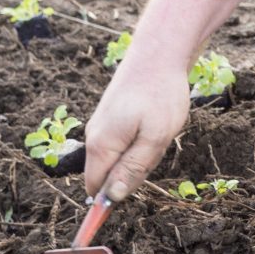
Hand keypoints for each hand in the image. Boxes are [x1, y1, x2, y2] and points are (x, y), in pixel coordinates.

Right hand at [84, 60, 190, 200]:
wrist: (158, 53)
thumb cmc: (160, 95)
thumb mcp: (155, 138)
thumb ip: (132, 169)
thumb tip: (110, 198)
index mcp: (101, 145)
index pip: (94, 188)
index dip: (110, 200)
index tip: (133, 193)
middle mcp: (94, 136)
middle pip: (108, 175)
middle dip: (132, 173)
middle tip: (155, 149)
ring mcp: (102, 125)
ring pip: (118, 159)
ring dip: (140, 156)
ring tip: (157, 131)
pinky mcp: (111, 117)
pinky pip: (123, 144)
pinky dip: (141, 141)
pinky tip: (154, 123)